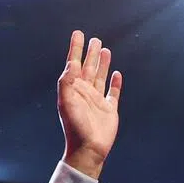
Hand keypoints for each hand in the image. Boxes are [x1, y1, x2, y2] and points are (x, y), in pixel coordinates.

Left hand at [57, 30, 122, 179]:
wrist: (88, 149)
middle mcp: (85, 93)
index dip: (75, 49)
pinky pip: (113, 93)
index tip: (78, 34)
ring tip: (104, 49)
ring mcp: (97, 101)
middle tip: (94, 39)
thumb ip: (66, 82)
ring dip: (102, 64)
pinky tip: (117, 74)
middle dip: (90, 54)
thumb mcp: (66, 102)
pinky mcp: (109, 109)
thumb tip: (70, 63)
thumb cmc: (75, 127)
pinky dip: (115, 83)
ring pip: (100, 77)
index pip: (74, 65)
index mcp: (74, 90)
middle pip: (88, 68)